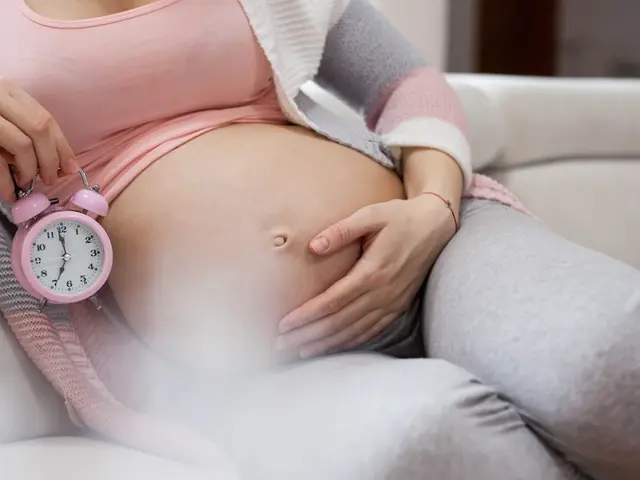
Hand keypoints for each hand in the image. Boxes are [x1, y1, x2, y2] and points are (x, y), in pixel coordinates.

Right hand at [0, 76, 76, 200]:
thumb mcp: (2, 114)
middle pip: (38, 128)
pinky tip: (9, 192)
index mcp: (7, 90)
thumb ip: (25, 129)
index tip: (70, 168)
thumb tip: (62, 164)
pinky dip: (5, 181)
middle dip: (50, 159)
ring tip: (26, 182)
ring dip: (29, 169)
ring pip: (20, 143)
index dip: (62, 147)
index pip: (45, 118)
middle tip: (50, 179)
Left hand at [276, 195, 457, 357]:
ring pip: (354, 331)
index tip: (284, 324)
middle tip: (281, 345)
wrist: (435, 227)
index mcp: (373, 271)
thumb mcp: (371, 215)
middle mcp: (383, 293)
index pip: (332, 301)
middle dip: (308, 335)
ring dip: (325, 343)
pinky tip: (332, 347)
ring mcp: (392, 303)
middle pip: (339, 322)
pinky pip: (371, 331)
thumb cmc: (399, 217)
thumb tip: (313, 246)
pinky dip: (349, 342)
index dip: (307, 315)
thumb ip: (341, 231)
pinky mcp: (398, 307)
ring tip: (300, 351)